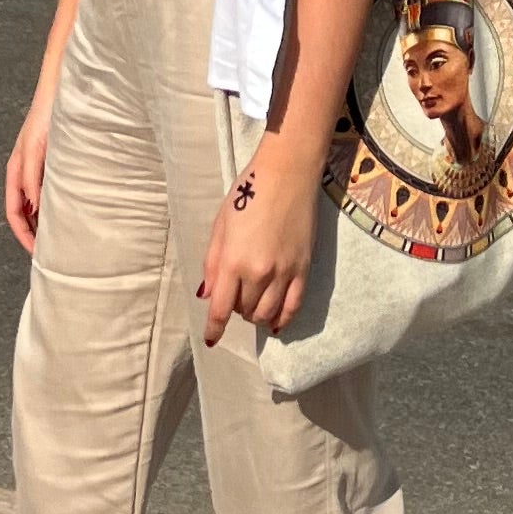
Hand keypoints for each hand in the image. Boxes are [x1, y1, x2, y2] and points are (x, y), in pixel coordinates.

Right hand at [4, 91, 54, 253]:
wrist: (63, 92)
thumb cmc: (46, 117)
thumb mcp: (36, 150)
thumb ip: (32, 179)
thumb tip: (34, 209)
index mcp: (15, 173)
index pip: (14, 214)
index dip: (24, 236)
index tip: (37, 255)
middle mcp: (26, 174)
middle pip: (26, 213)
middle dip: (35, 234)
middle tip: (52, 254)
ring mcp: (41, 169)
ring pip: (40, 204)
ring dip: (47, 221)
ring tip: (62, 239)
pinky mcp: (56, 164)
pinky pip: (54, 192)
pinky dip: (58, 206)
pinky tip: (73, 212)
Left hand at [198, 151, 319, 346]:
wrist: (288, 174)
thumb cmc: (247, 193)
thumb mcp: (221, 225)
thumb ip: (213, 262)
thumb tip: (208, 294)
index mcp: (234, 261)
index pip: (221, 309)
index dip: (214, 328)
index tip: (211, 339)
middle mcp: (259, 273)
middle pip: (244, 311)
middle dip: (235, 309)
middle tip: (234, 295)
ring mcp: (285, 273)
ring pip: (267, 314)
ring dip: (255, 315)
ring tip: (252, 303)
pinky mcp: (304, 269)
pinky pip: (294, 306)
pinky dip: (282, 319)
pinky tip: (275, 322)